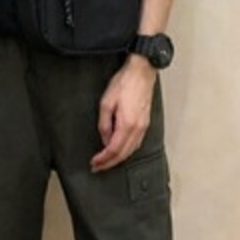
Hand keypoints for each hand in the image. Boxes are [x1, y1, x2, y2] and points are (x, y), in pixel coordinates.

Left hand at [90, 56, 156, 172]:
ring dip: (118, 159)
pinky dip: (127, 151)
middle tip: (98, 167)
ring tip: (107, 162)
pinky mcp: (145, 123)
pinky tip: (120, 151)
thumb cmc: (124, 83)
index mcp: (127, 124)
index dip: (103, 159)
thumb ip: (104, 124)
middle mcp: (138, 128)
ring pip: (131, 150)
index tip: (94, 163)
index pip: (113, 149)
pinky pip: (136, 143)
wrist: (141, 72)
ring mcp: (144, 126)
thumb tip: (105, 139)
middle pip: (123, 154)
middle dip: (110, 163)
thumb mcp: (106, 103)